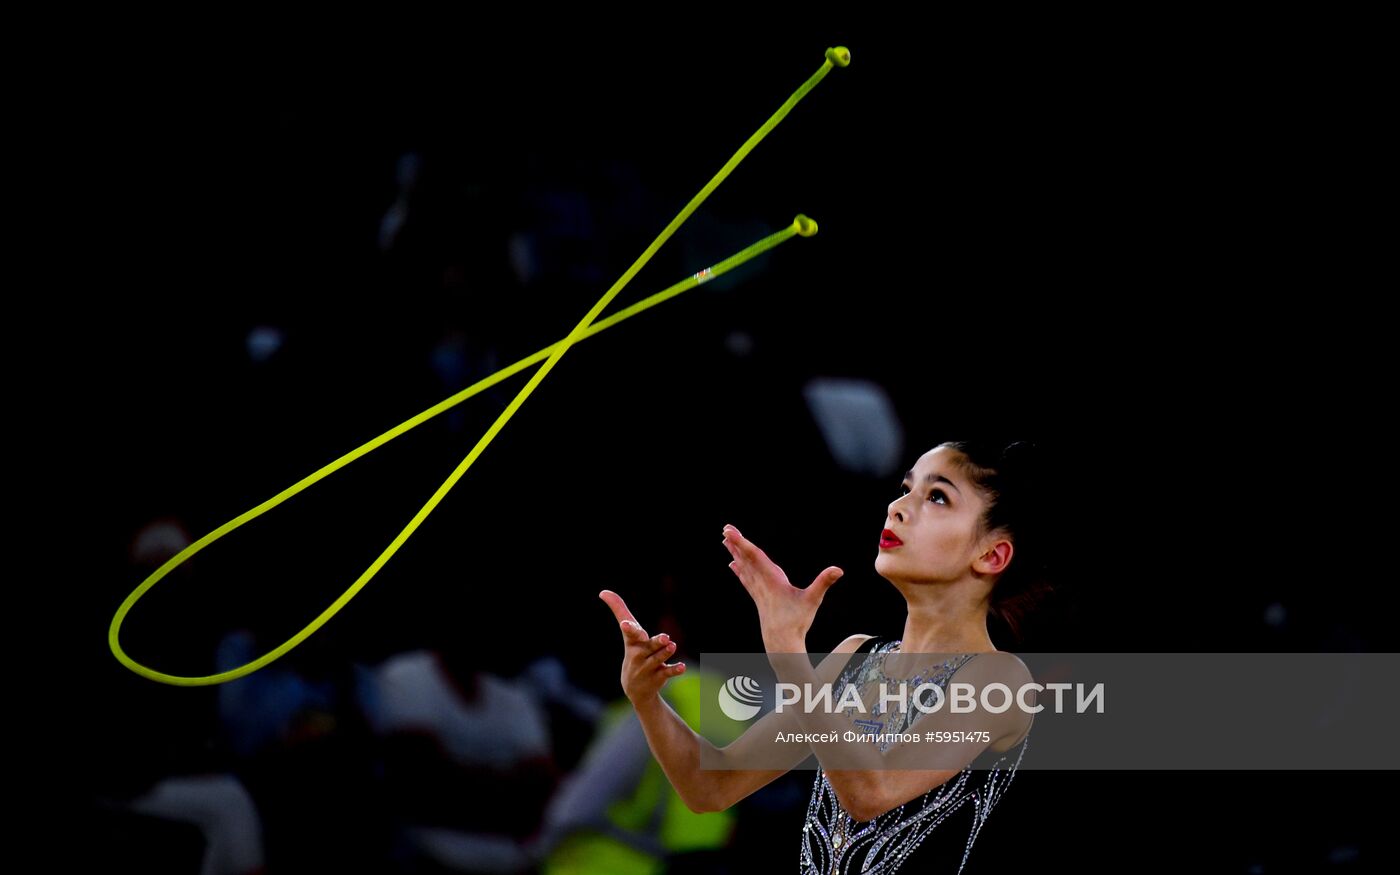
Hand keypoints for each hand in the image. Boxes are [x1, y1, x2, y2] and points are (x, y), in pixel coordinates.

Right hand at [599, 590, 685, 704]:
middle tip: (666, 637)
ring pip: (658, 658)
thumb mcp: (627, 632)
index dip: (629, 628)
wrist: (635, 688)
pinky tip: (682, 667)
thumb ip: (619, 610)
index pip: (630, 634)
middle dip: (656, 642)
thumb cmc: (633, 651)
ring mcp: (649, 667)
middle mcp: (640, 655)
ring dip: (666, 653)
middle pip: (647, 647)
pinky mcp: (659, 675)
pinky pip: (668, 672)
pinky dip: (675, 669)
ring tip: (672, 645)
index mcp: (632, 642)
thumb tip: (603, 591)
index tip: (625, 624)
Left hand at [721, 524, 842, 650]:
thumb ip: (823, 582)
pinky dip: (739, 569)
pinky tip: (733, 565)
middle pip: (747, 559)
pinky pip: (746, 579)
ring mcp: (758, 591)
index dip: (742, 543)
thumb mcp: (812, 600)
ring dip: (736, 553)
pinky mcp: (759, 598)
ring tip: (725, 541)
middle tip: (725, 529)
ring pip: (744, 568)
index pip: (755, 557)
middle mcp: (762, 583)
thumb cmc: (797, 621)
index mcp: (772, 580)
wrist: (781, 643)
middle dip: (736, 544)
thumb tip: (838, 569)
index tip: (730, 532)